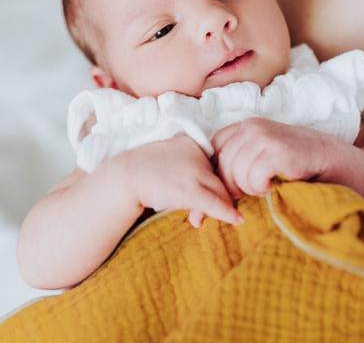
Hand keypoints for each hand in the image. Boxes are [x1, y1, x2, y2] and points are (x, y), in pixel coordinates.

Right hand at [121, 135, 242, 227]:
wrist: (125, 176)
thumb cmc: (143, 168)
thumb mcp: (168, 156)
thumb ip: (187, 163)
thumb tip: (200, 181)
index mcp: (192, 143)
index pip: (212, 163)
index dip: (210, 179)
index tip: (208, 190)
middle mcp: (198, 154)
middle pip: (218, 177)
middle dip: (215, 194)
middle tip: (207, 208)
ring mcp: (196, 172)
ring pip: (220, 191)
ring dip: (218, 206)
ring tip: (208, 218)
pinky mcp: (192, 191)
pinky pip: (217, 204)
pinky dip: (229, 213)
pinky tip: (238, 220)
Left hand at [212, 117, 330, 198]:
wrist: (325, 157)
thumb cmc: (287, 161)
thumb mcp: (257, 153)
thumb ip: (235, 159)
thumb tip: (206, 188)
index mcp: (243, 126)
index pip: (214, 147)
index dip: (216, 170)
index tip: (228, 186)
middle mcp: (251, 127)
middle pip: (223, 162)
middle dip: (230, 184)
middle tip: (245, 193)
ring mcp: (265, 137)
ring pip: (238, 171)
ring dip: (249, 188)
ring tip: (262, 188)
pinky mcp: (278, 151)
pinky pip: (255, 176)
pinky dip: (260, 188)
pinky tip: (272, 186)